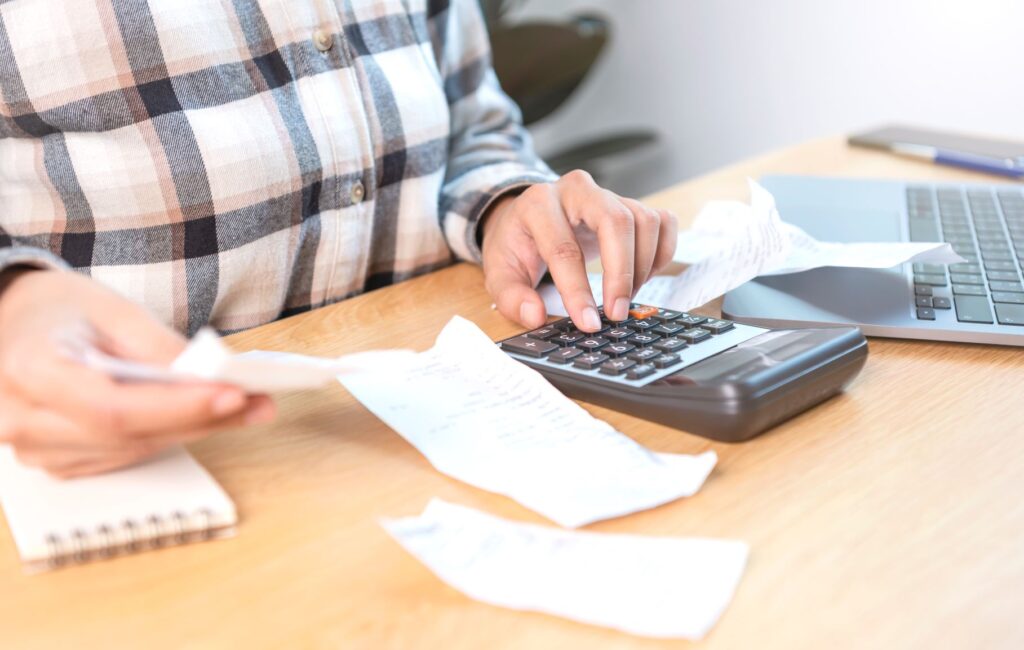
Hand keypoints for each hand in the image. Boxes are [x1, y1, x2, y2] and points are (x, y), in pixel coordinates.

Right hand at [0, 270, 274, 477]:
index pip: (113, 409)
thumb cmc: (61, 310)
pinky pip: (123, 457)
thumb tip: (207, 378)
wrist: (18, 321)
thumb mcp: (111, 308)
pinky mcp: (57, 461)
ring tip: (244, 407)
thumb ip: (157, 346)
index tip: (231, 395)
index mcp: (29, 370)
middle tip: (257, 402)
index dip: (177, 408)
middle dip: (200, 419)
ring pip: (131, 451)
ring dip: (192, 430)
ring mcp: (35, 449)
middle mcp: (22, 419)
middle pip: (127, 435)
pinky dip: (167, 436)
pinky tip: (203, 418)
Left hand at [481, 170, 677, 331]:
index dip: (577, 291)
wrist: (527, 219)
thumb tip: (535, 316)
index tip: (588, 323)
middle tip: (616, 313)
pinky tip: (640, 277)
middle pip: (616, 221)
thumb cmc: (516, 245)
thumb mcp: (499, 272)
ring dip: (642, 267)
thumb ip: (512, 297)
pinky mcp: (630, 202)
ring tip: (623, 298)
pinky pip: (662, 222)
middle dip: (621, 274)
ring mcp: (607, 193)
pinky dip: (660, 254)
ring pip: (644, 221)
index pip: (564, 248)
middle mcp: (576, 190)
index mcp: (537, 204)